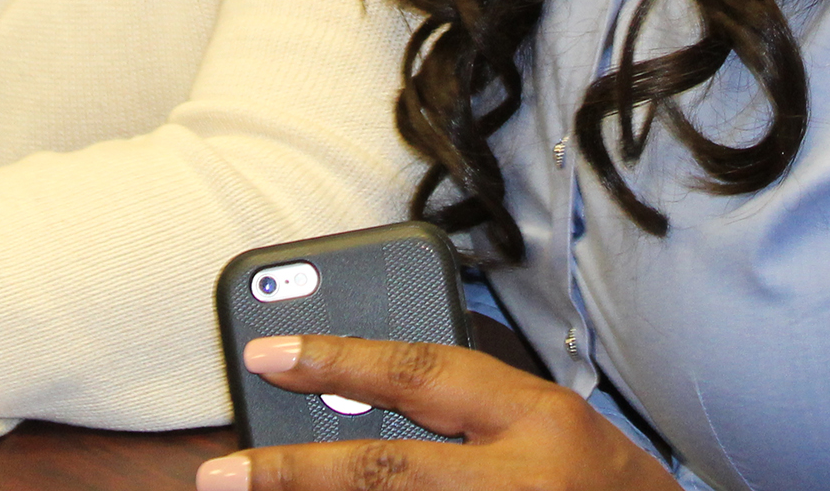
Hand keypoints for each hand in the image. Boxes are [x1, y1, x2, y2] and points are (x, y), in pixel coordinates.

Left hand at [199, 335, 679, 490]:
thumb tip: (353, 404)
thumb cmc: (608, 487)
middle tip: (222, 474)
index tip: (269, 353)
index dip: (338, 359)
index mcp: (540, 420)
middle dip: (294, 474)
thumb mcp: (550, 429)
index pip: (423, 373)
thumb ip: (468, 413)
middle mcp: (523, 480)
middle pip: (389, 474)